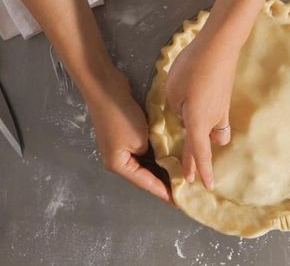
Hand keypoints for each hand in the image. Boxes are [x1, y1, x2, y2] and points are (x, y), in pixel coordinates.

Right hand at [86, 69, 171, 202]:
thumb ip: (152, 152)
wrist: (105, 88)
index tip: (179, 201)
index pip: (145, 183)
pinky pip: (144, 148)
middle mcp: (118, 159)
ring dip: (161, 165)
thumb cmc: (122, 117)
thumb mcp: (140, 140)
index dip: (163, 192)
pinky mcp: (125, 134)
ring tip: (180, 173)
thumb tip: (159, 155)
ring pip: (145, 161)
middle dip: (163, 180)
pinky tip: (170, 154)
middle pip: (144, 175)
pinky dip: (156, 152)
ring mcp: (121, 146)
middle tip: (184, 188)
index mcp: (118, 165)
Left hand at [165, 27, 238, 189]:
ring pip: (215, 130)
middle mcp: (214, 120)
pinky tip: (197, 105)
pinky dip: (207, 118)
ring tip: (193, 132)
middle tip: (192, 171)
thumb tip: (185, 114)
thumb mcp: (173, 92)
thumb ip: (176, 109)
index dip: (201, 170)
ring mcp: (222, 108)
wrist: (219, 46)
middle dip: (199, 157)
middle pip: (208, 144)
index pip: (200, 152)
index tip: (205, 186)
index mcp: (199, 122)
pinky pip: (216, 117)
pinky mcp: (224, 97)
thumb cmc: (192, 70)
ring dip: (206, 136)